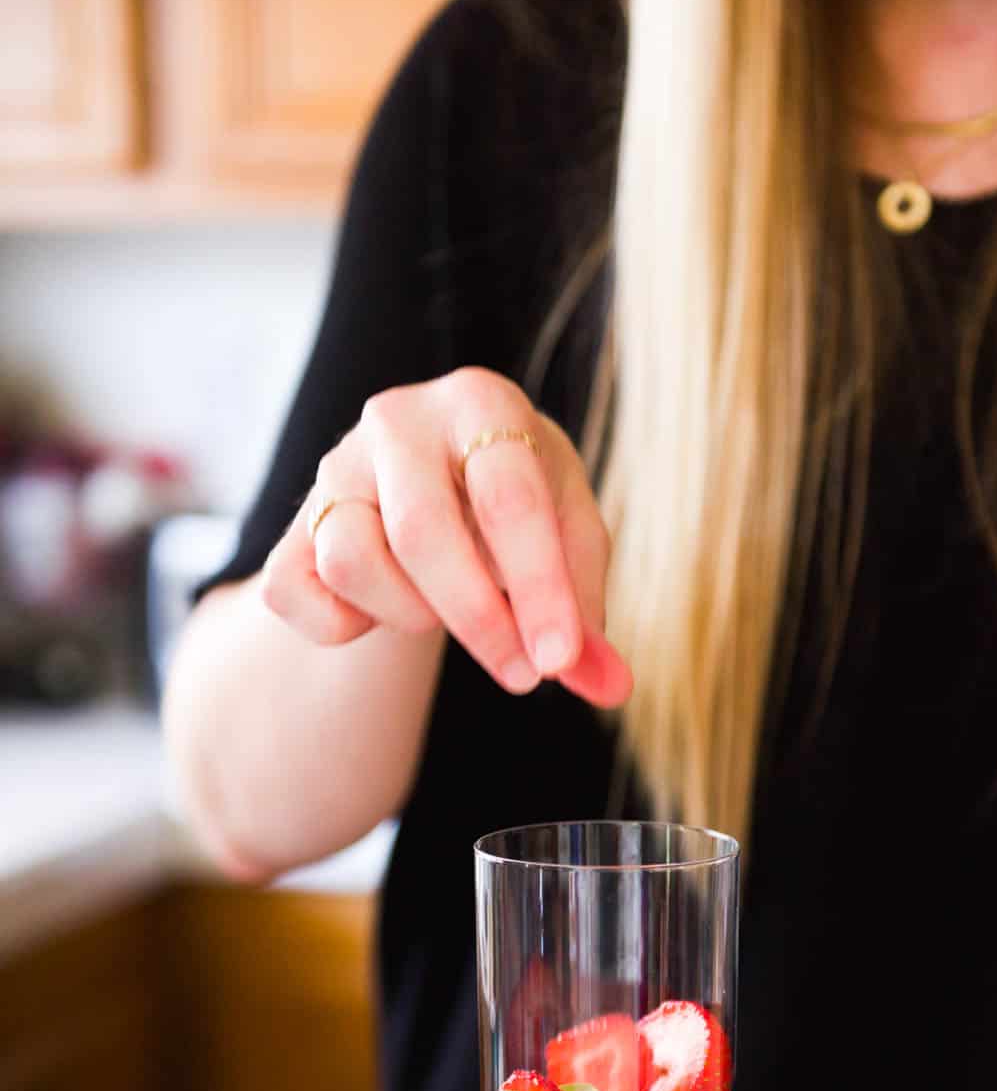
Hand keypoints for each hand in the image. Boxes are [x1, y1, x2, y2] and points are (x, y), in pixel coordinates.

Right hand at [261, 367, 631, 707]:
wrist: (439, 485)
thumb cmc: (515, 509)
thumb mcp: (569, 539)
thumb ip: (586, 610)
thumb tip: (611, 688)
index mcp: (479, 402)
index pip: (507, 498)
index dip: (537, 588)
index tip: (557, 660)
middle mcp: (397, 421)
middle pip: (422, 531)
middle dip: (477, 618)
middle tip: (522, 675)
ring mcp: (333, 468)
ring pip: (351, 561)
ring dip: (409, 613)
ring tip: (445, 610)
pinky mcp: (292, 525)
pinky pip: (292, 593)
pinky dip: (340, 626)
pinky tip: (383, 613)